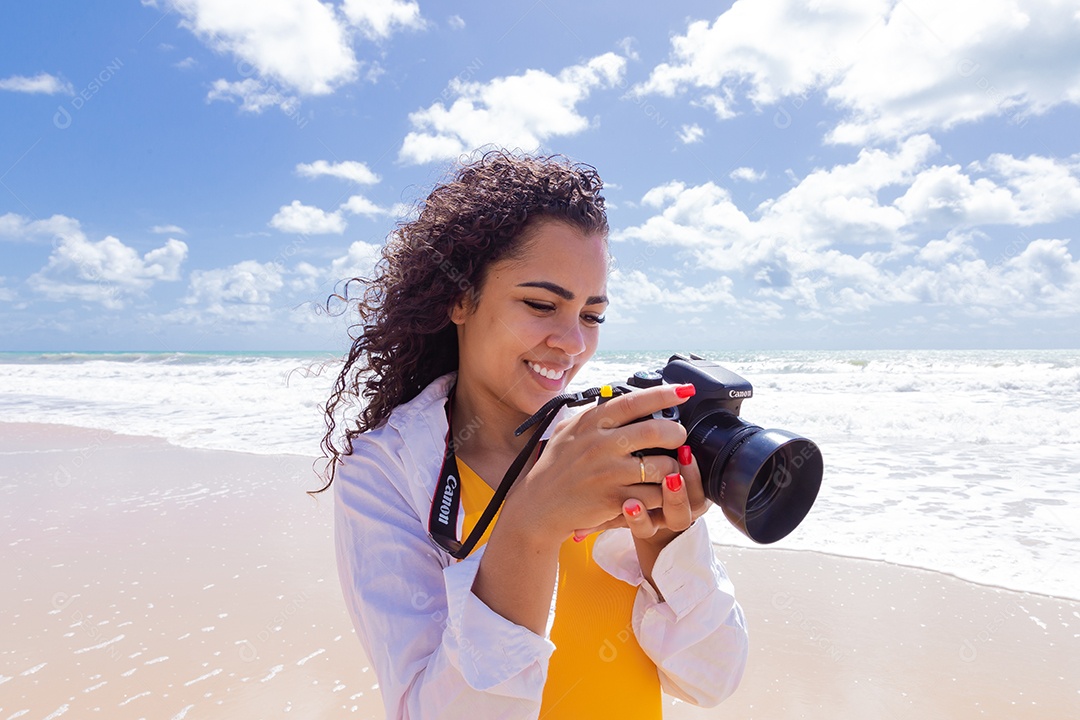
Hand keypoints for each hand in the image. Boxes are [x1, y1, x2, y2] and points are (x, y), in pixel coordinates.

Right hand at [499, 383, 697, 546]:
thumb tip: (621, 397)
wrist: (539, 506)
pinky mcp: (614, 499)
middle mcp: (600, 445)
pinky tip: (655, 492)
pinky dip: (661, 494)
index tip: (684, 391)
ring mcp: (608, 473)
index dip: (664, 394)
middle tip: (678, 437)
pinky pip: (654, 494)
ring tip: (666, 470)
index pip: (634, 402)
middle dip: (676, 433)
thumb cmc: (556, 467)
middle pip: (656, 431)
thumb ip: (594, 414)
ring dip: (672, 468)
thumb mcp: (569, 431)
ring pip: (662, 466)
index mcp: (591, 423)